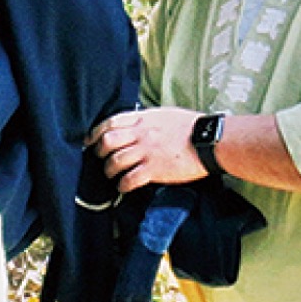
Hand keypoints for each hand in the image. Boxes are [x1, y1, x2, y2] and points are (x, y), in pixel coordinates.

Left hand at [87, 107, 205, 192]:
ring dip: (109, 170)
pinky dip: (122, 185)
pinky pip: (129, 179)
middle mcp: (141, 134)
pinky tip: (123, 187)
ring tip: (112, 175)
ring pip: (115, 162)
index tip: (90, 140)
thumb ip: (147, 119)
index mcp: (143, 119)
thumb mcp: (165, 114)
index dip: (96, 132)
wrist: (209, 141)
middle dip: (99, 152)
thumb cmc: (191, 127)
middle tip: (100, 158)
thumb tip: (135, 124)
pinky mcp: (154, 169)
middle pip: (107, 142)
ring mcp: (147, 152)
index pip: (111, 122)